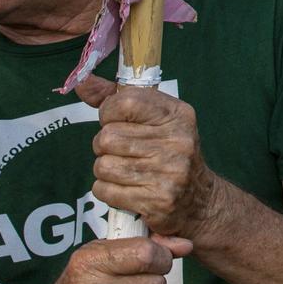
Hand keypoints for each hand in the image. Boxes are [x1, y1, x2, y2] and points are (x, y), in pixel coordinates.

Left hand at [78, 76, 222, 239]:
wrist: (200, 200)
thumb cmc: (169, 153)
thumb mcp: (154, 119)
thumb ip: (116, 99)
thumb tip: (82, 83)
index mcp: (178, 114)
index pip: (126, 102)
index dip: (108, 112)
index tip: (115, 121)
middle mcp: (177, 141)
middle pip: (108, 137)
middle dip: (104, 146)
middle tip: (120, 151)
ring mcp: (170, 172)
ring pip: (103, 166)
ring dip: (105, 170)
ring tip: (124, 171)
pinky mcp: (157, 201)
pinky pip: (105, 191)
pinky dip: (107, 191)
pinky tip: (126, 189)